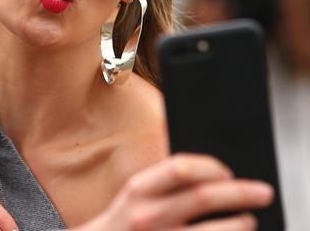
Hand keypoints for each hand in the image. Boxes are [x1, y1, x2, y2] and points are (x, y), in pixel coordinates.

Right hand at [74, 153, 272, 230]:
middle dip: (241, 193)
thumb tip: (216, 177)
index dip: (211, 167)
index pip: (181, 168)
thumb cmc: (127, 224)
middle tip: (264, 192)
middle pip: (204, 198)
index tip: (229, 172)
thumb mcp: (136, 197)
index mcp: (138, 191)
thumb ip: (166, 184)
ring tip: (249, 221)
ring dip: (240, 225)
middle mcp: (148, 216)